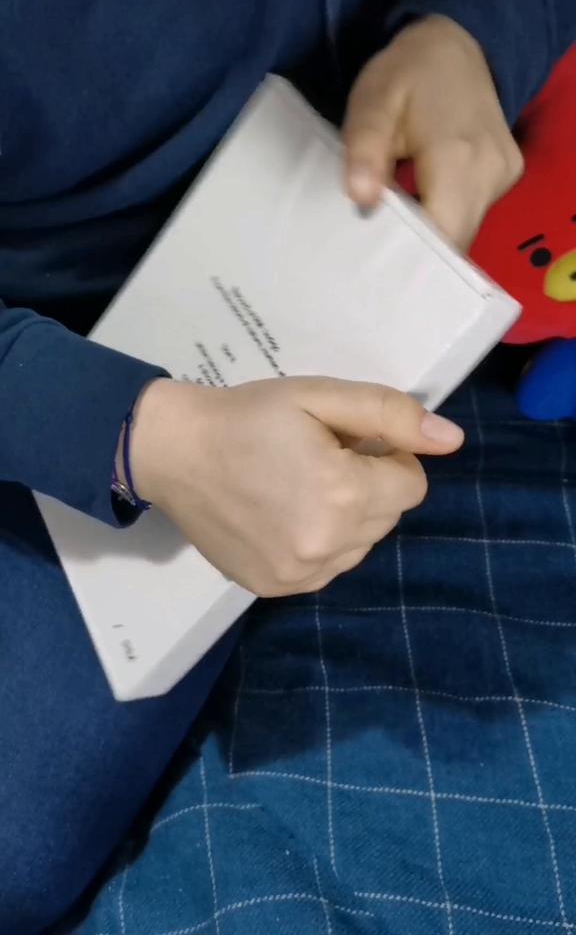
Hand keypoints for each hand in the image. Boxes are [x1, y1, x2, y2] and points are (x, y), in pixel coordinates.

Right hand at [129, 377, 462, 596]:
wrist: (174, 451)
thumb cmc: (249, 415)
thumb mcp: (320, 397)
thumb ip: (390, 415)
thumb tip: (452, 441)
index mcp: (344, 493)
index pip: (412, 483)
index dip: (388, 455)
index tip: (349, 440)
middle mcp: (328, 544)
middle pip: (389, 516)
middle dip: (369, 485)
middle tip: (320, 458)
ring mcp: (301, 574)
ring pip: (361, 545)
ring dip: (348, 517)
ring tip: (300, 486)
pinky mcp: (277, 588)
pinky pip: (328, 567)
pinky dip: (320, 543)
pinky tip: (284, 515)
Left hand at [344, 15, 523, 249]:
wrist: (457, 43)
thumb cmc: (408, 73)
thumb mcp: (373, 101)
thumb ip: (366, 148)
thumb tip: (361, 198)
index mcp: (460, 157)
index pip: (442, 235)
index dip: (410, 257)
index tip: (375, 262)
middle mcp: (491, 172)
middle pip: (455, 239)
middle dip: (417, 252)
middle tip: (375, 251)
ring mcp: (504, 176)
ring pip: (463, 230)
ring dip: (430, 237)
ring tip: (392, 233)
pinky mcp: (505, 177)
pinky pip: (470, 215)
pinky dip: (442, 219)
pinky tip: (416, 212)